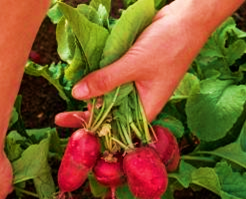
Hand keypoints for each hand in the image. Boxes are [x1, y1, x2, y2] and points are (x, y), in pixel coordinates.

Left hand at [56, 1, 230, 127]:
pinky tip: (80, 80)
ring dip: (91, 96)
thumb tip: (78, 95)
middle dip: (88, 116)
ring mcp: (136, 85)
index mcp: (147, 108)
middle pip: (110, 114)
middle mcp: (141, 100)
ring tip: (66, 103)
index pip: (117, 128)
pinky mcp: (131, 69)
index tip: (73, 132)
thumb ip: (105, 80)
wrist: (186, 18)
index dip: (95, 132)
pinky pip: (111, 78)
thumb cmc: (169, 44)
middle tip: (59, 119)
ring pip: (109, 96)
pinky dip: (98, 78)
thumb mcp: (133, 64)